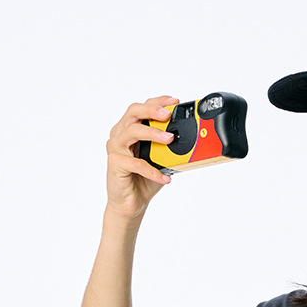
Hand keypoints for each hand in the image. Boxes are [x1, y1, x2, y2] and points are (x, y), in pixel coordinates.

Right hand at [106, 95, 179, 218]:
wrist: (131, 204)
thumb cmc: (144, 180)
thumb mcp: (161, 160)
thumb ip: (169, 148)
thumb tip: (191, 140)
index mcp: (130, 128)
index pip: (142, 107)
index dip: (157, 101)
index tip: (174, 102)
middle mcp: (120, 134)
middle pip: (133, 112)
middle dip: (152, 110)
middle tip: (168, 115)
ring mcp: (115, 148)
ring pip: (132, 132)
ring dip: (153, 133)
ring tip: (170, 139)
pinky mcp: (115, 164)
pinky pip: (136, 163)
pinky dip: (152, 170)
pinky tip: (165, 178)